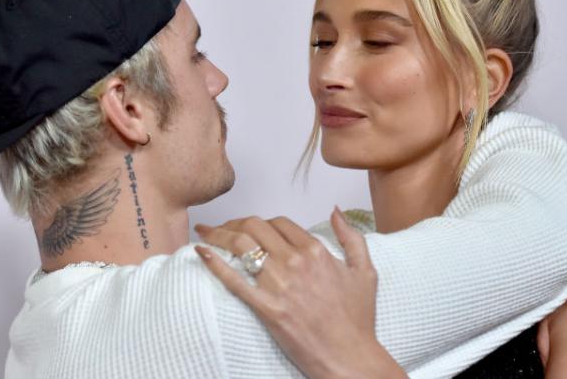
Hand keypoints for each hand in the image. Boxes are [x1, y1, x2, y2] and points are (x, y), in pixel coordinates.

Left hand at [194, 209, 406, 378]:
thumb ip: (351, 237)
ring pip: (241, 246)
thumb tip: (336, 211)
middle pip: (255, 227)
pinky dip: (214, 263)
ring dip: (219, 234)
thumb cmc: (357, 320)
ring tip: (206, 234)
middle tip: (223, 228)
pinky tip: (201, 252)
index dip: (261, 220)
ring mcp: (279, 285)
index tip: (251, 226)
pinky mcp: (266, 308)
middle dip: (235, 222)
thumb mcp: (365, 272)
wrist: (349, 356)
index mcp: (316, 251)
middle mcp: (295, 262)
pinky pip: (234, 280)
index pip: (280, 222)